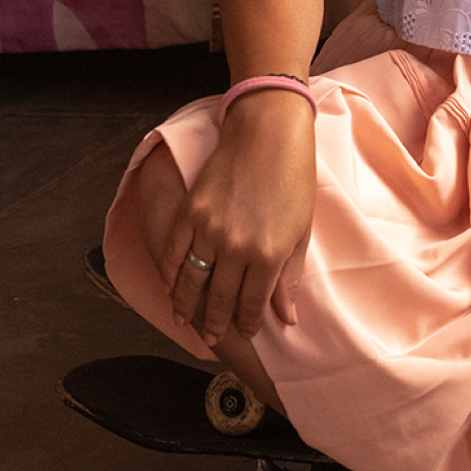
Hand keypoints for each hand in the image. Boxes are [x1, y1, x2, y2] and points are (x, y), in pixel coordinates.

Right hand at [157, 89, 315, 346]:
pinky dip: (168, 275)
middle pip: (219, 299)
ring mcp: (208, 230)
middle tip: (212, 337)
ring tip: (186, 321)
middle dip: (215, 323)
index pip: (251, 304)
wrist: (269, 132)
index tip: (243, 333)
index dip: (245, 323)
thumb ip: (290, 276)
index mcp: (269, 254)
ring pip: (190, 282)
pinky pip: (171, 254)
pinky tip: (170, 287)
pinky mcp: (189, 212)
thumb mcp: (302, 229)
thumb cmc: (294, 178)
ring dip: (186, 306)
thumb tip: (286, 318)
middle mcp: (236, 247)